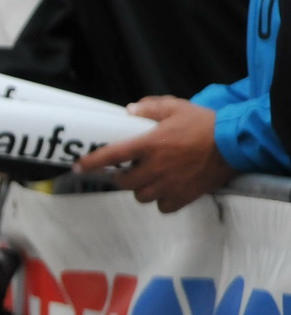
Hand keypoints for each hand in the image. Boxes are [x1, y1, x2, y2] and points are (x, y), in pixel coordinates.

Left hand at [75, 97, 234, 211]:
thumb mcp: (176, 107)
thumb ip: (150, 107)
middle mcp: (156, 167)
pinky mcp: (185, 196)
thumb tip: (129, 110)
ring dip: (141, 188)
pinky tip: (166, 190)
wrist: (236, 144)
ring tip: (149, 178)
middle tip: (128, 169)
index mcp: (149, 145)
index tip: (78, 167)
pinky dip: (161, 201)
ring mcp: (170, 184)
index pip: (112, 156)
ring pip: (141, 196)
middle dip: (121, 176)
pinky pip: (163, 207)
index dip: (91, 163)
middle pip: (124, 182)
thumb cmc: (205, 124)